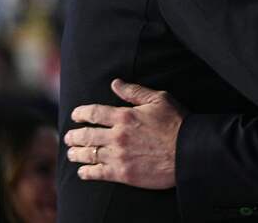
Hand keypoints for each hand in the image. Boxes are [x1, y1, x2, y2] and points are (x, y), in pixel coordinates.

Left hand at [65, 79, 184, 188]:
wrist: (188, 151)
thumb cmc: (176, 123)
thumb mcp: (159, 99)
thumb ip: (134, 92)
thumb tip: (115, 83)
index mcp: (125, 116)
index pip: (93, 113)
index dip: (81, 113)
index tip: (75, 115)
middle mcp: (117, 136)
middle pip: (86, 135)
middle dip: (74, 136)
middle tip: (69, 137)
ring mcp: (119, 156)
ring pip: (88, 154)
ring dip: (76, 153)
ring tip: (72, 153)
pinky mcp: (123, 173)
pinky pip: (97, 173)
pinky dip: (86, 172)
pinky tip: (83, 171)